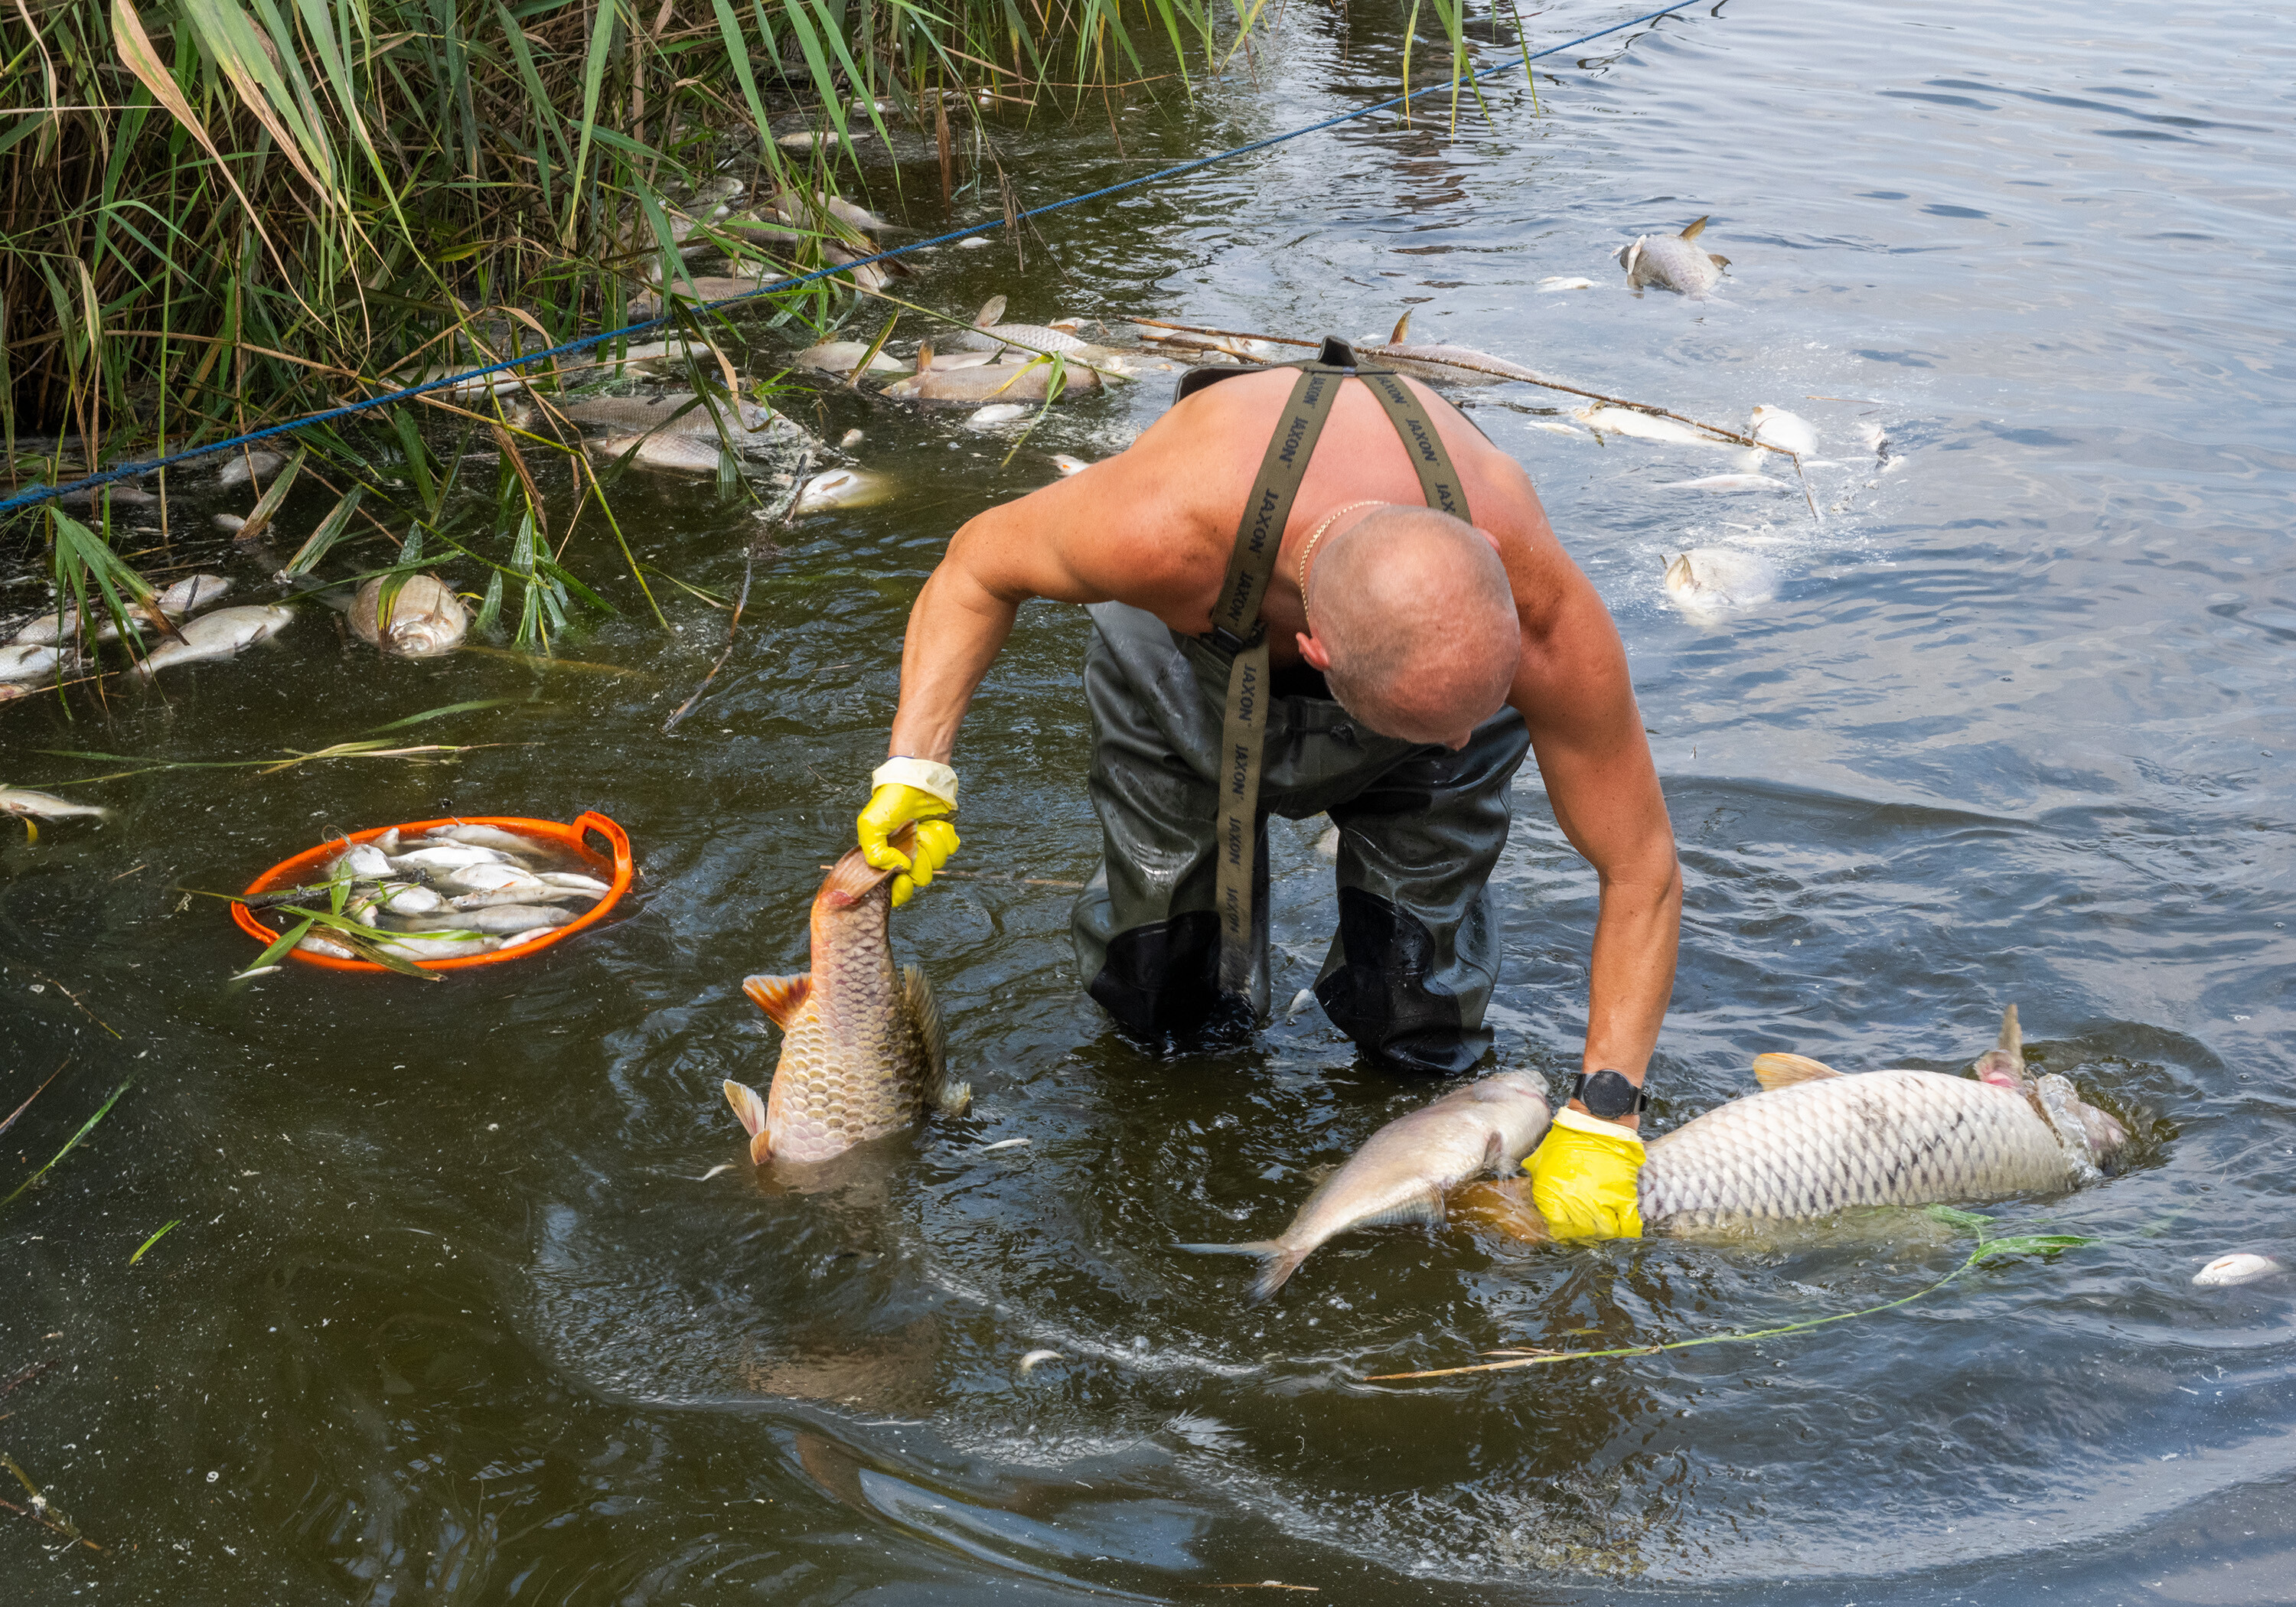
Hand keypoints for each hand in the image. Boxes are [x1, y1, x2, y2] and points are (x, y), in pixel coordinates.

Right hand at [858, 782, 958, 907]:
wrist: (916, 779)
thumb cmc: (890, 800)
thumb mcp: (870, 825)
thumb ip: (875, 853)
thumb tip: (898, 868)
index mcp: (886, 860)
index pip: (894, 893)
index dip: (900, 891)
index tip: (902, 876)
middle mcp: (907, 858)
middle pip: (919, 879)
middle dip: (918, 859)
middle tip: (912, 840)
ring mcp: (927, 849)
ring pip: (937, 864)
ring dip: (930, 843)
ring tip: (920, 826)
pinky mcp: (943, 838)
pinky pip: (950, 849)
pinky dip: (944, 835)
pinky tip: (934, 823)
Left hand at [1522, 1107, 1644, 1238]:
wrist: (1597, 1122)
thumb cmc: (1567, 1137)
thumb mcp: (1542, 1156)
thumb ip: (1535, 1173)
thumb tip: (1527, 1179)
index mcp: (1554, 1196)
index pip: (1557, 1227)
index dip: (1561, 1228)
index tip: (1565, 1225)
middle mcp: (1577, 1204)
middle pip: (1581, 1232)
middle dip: (1582, 1230)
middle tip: (1585, 1222)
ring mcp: (1602, 1202)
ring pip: (1604, 1232)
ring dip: (1603, 1230)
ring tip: (1602, 1222)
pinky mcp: (1624, 1196)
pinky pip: (1628, 1224)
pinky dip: (1627, 1228)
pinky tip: (1621, 1222)